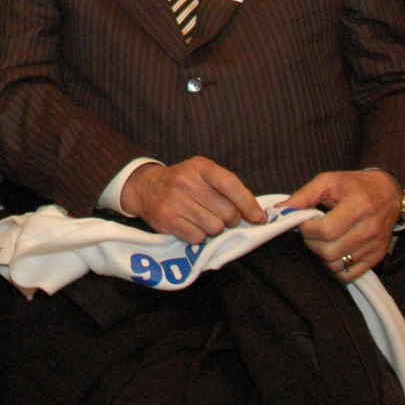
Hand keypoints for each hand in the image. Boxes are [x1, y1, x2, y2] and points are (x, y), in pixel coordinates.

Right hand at [121, 156, 262, 243]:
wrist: (145, 187)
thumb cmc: (183, 182)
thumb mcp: (203, 174)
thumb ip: (228, 188)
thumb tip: (256, 214)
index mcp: (201, 167)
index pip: (231, 185)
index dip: (248, 204)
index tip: (259, 218)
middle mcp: (187, 182)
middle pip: (228, 213)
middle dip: (230, 219)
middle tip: (220, 216)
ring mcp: (176, 201)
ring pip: (214, 228)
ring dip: (213, 228)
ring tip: (201, 218)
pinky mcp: (168, 219)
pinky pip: (197, 237)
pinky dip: (197, 235)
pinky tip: (189, 225)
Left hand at [289, 168, 399, 282]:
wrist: (389, 193)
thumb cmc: (354, 185)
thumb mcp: (328, 181)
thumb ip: (303, 196)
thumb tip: (280, 210)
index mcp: (358, 206)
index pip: (325, 230)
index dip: (307, 229)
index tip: (303, 223)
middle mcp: (369, 228)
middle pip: (329, 251)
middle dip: (311, 243)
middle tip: (311, 232)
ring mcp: (375, 245)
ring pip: (336, 265)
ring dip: (322, 255)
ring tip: (323, 240)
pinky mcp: (377, 257)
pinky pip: (349, 275)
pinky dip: (335, 268)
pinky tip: (334, 252)